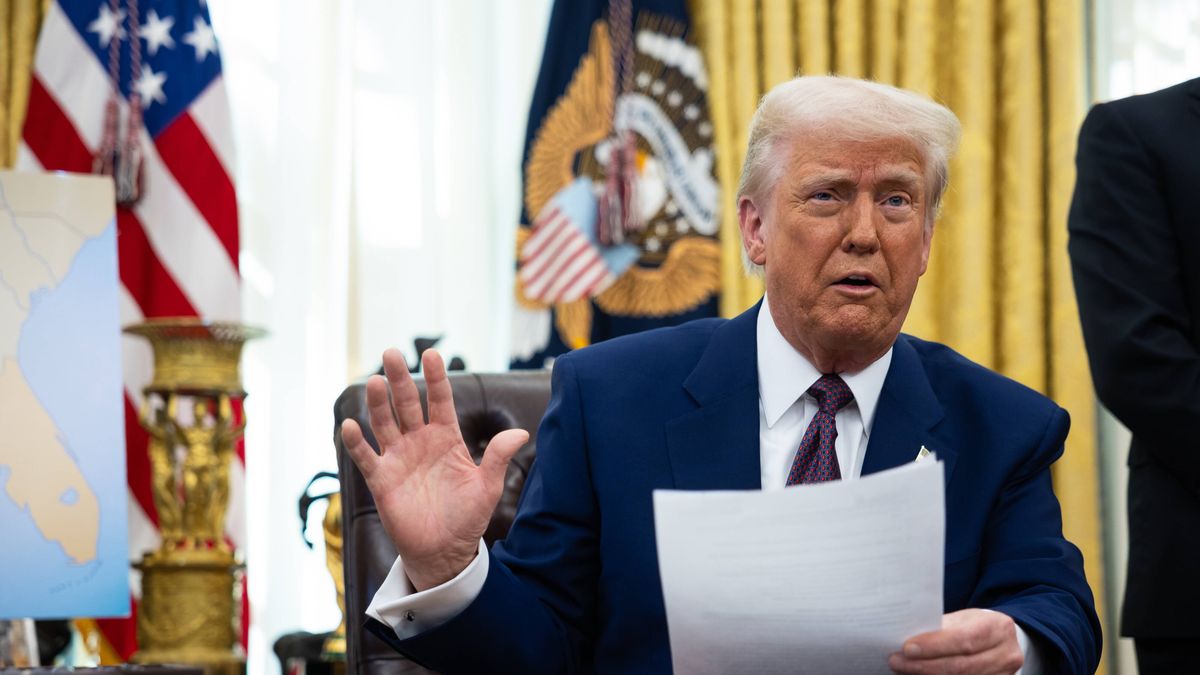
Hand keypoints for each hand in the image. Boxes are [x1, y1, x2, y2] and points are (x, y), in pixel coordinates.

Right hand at [341, 348, 528, 590]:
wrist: (444, 551)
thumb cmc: (467, 517)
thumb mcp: (487, 486)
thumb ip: (499, 457)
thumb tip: (522, 433)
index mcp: (446, 438)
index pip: (440, 401)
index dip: (437, 378)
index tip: (433, 354)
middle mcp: (419, 441)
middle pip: (407, 404)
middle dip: (400, 380)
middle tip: (391, 354)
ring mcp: (398, 458)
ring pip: (384, 423)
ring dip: (378, 403)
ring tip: (374, 381)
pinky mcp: (381, 479)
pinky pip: (366, 457)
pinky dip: (357, 442)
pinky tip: (351, 425)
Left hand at [889, 609, 1023, 674]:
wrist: (1001, 640)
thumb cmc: (975, 626)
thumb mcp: (964, 619)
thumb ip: (942, 628)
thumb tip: (908, 637)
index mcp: (998, 628)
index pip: (964, 638)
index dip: (934, 645)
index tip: (907, 648)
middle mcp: (1006, 654)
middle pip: (961, 665)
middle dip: (925, 665)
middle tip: (897, 662)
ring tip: (904, 669)